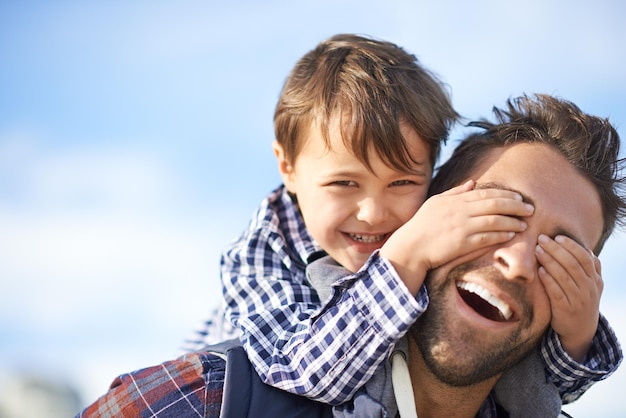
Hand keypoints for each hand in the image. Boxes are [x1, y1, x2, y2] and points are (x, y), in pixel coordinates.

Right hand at [380, 180, 533, 294]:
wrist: (411, 247)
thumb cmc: (422, 225)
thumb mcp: (436, 202)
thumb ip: (455, 192)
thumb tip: (473, 182)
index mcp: (455, 200)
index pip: (486, 193)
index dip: (506, 195)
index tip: (520, 198)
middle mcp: (460, 211)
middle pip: (494, 204)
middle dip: (516, 206)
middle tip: (531, 209)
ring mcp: (462, 227)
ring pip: (494, 220)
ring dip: (512, 221)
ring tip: (525, 224)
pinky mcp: (462, 243)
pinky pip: (487, 237)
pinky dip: (501, 235)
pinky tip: (511, 235)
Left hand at [535, 234, 601, 361]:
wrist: (581, 330)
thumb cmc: (581, 300)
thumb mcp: (591, 285)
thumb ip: (589, 268)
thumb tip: (584, 247)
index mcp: (595, 280)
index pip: (585, 258)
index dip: (571, 246)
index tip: (557, 237)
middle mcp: (589, 289)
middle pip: (572, 264)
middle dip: (556, 249)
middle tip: (541, 239)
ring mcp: (578, 300)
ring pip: (564, 276)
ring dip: (549, 261)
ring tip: (537, 250)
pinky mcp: (565, 310)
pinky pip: (556, 292)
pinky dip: (548, 280)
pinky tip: (539, 270)